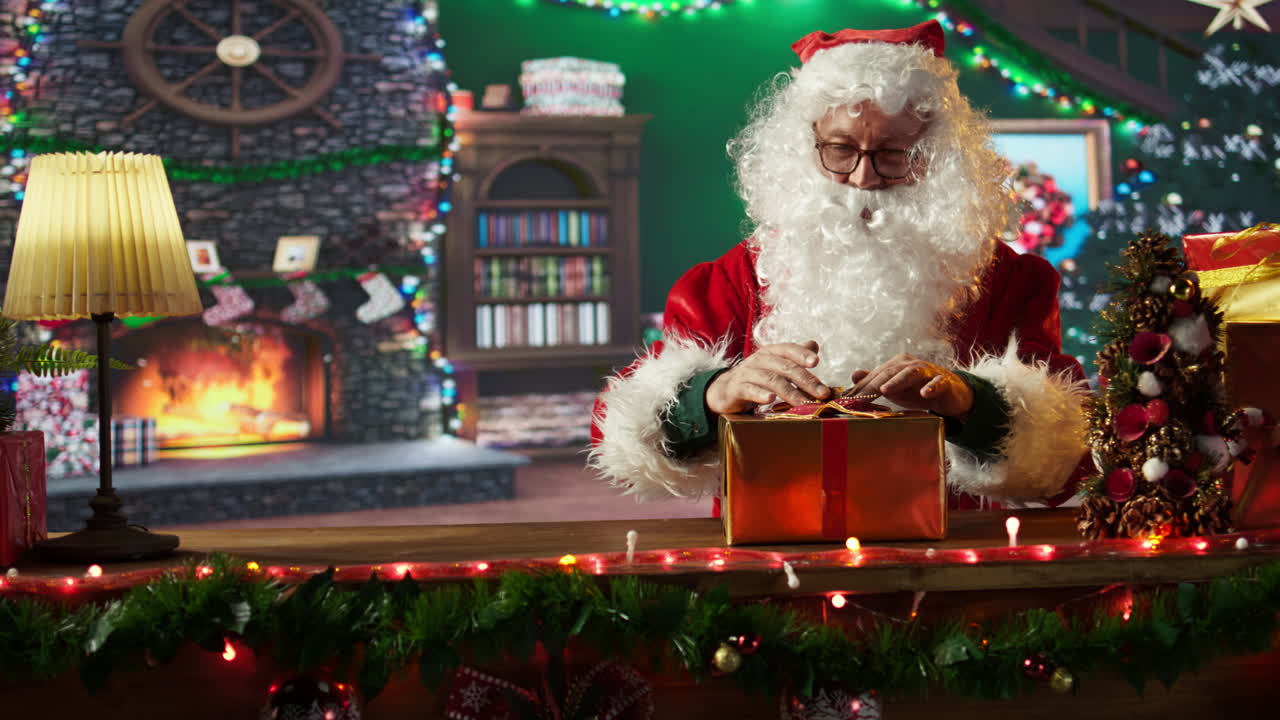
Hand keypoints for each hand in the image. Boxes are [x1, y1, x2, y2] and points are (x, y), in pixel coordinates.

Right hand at [705, 341, 830, 415]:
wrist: (726, 390)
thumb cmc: (757, 377)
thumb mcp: (775, 365)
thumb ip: (794, 356)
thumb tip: (814, 345)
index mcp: (771, 352)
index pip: (788, 349)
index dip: (801, 354)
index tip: (816, 362)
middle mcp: (759, 360)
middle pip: (785, 367)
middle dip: (805, 380)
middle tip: (822, 393)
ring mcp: (746, 373)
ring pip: (771, 379)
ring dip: (790, 391)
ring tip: (804, 403)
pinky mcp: (735, 389)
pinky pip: (749, 390)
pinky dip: (760, 394)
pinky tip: (770, 399)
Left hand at [849, 354, 973, 417]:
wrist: (949, 393)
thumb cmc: (917, 389)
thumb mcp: (895, 387)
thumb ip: (876, 381)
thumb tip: (853, 374)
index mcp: (897, 365)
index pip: (875, 376)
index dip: (860, 388)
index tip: (845, 400)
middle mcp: (910, 365)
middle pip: (889, 373)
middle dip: (873, 385)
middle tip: (858, 398)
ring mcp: (928, 372)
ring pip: (912, 373)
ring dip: (898, 381)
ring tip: (885, 390)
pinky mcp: (944, 382)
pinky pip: (938, 383)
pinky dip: (931, 387)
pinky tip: (924, 393)